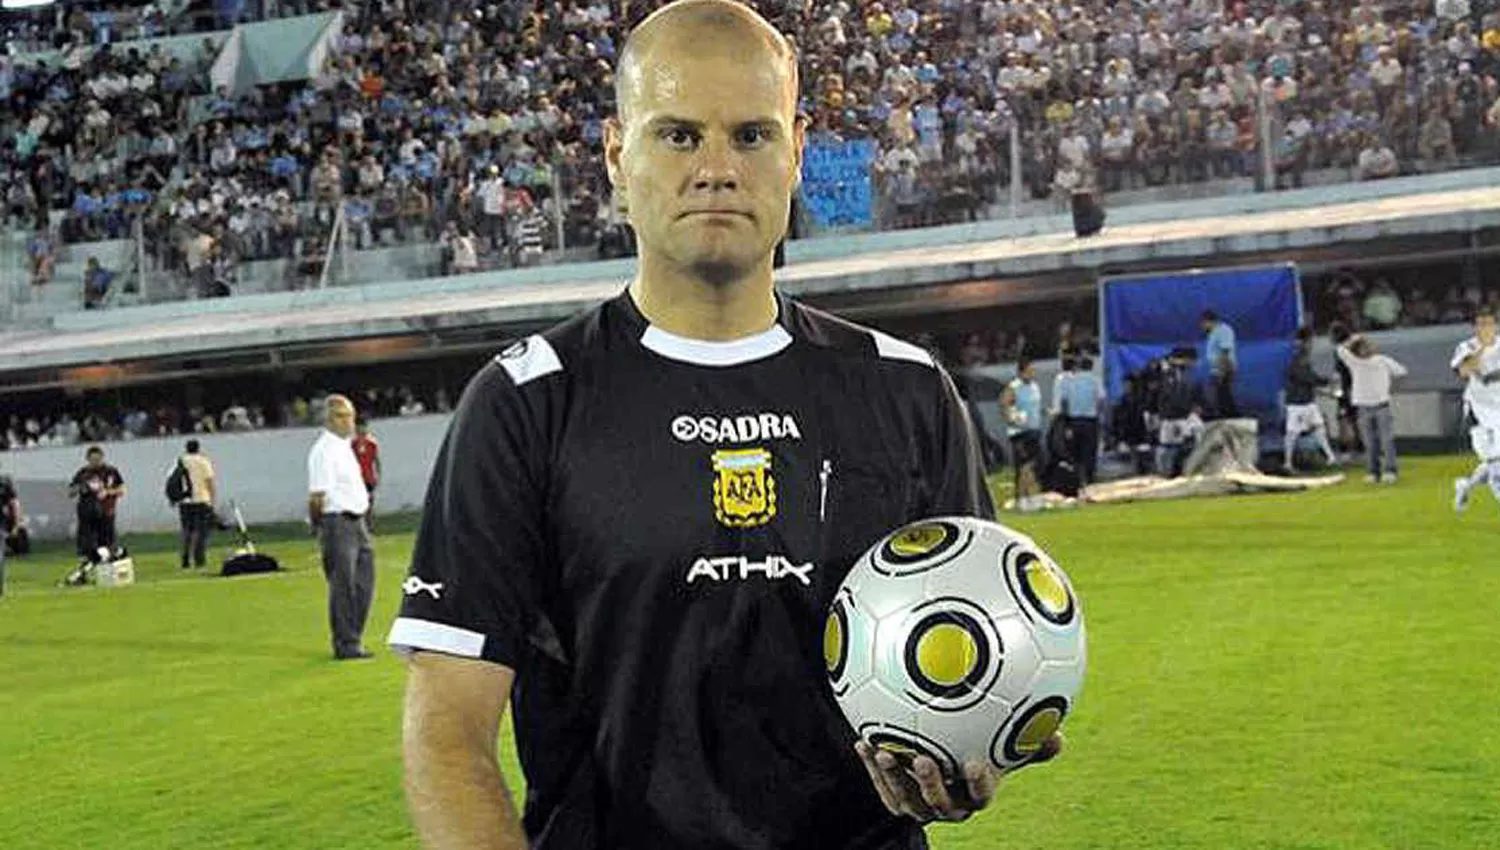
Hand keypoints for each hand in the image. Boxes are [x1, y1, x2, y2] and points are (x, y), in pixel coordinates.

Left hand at [855, 734, 1062, 823]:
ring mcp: (920, 804)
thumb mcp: (1003, 744)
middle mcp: (948, 805)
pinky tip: (863, 740)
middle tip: (923, 757)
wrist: (940, 757)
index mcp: (975, 794)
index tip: (976, 761)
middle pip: (940, 804)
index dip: (979, 784)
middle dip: (931, 784)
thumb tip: (1061, 736)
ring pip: (906, 800)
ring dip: (894, 777)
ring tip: (882, 750)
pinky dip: (872, 768)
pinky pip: (883, 787)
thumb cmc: (979, 748)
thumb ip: (1026, 741)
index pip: (981, 796)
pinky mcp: (896, 797)